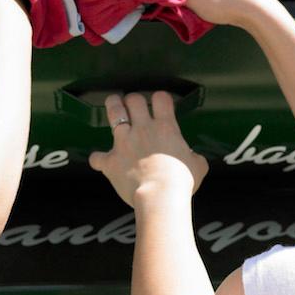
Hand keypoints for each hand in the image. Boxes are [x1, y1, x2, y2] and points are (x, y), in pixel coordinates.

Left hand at [89, 92, 208, 206]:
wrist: (160, 195)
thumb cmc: (181, 181)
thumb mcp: (197, 166)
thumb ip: (193, 157)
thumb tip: (193, 158)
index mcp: (165, 128)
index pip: (161, 98)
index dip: (160, 99)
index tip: (160, 105)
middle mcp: (142, 129)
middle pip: (134, 99)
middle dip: (133, 100)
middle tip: (133, 104)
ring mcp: (124, 142)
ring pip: (114, 112)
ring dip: (113, 106)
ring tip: (113, 103)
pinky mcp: (111, 160)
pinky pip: (97, 157)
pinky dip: (98, 159)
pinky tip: (100, 161)